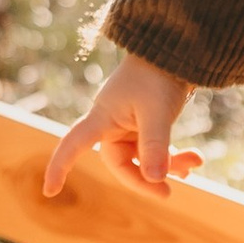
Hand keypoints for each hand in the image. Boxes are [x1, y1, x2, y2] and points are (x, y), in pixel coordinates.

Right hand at [42, 53, 201, 198]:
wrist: (176, 49)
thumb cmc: (158, 75)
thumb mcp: (156, 112)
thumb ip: (155, 146)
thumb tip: (156, 181)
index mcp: (103, 117)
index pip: (73, 144)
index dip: (60, 166)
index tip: (49, 191)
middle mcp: (113, 123)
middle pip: (120, 163)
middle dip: (145, 178)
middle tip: (167, 193)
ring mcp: (131, 124)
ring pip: (143, 158)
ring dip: (167, 165)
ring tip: (194, 162)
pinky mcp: (148, 122)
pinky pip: (156, 149)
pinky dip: (173, 156)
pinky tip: (194, 159)